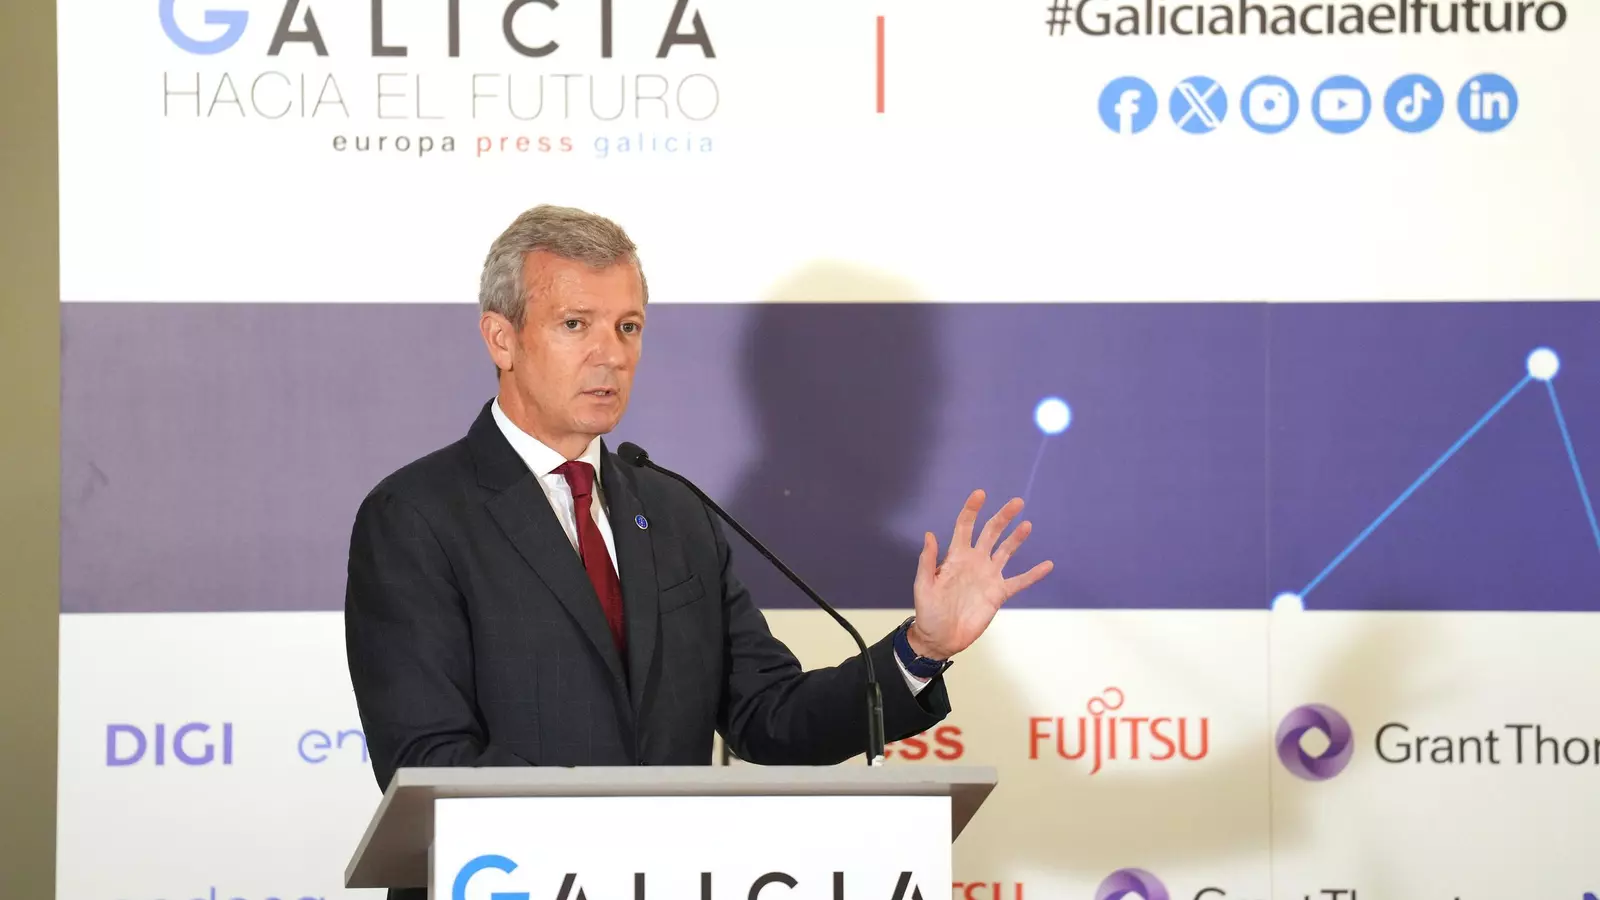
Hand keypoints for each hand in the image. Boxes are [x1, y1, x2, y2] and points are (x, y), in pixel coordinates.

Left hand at [908, 489, 1053, 659]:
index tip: (980, 494)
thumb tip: (929, 534)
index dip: (972, 510)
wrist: (940, 638)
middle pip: (991, 533)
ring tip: (1027, 524)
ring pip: (1006, 551)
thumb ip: (928, 561)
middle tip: (1017, 502)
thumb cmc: (928, 611)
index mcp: (956, 556)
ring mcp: (988, 576)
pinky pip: (1019, 581)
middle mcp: (975, 561)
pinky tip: (1047, 565)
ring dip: (1017, 538)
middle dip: (1003, 517)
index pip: (965, 527)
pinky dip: (1033, 574)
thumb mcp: (924, 585)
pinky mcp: (998, 593)